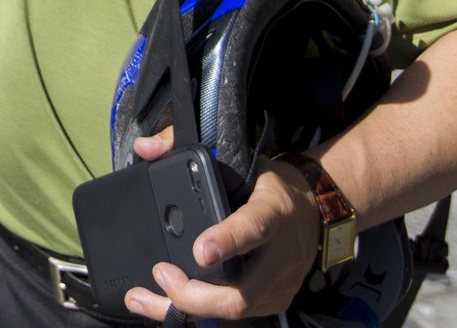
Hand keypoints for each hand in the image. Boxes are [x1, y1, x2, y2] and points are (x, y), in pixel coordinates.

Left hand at [122, 131, 319, 322]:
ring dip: (186, 309)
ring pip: (235, 311)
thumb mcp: (236, 154)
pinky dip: (198, 313)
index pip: (254, 228)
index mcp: (272, 211)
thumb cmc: (265, 182)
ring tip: (142, 299)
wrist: (314, 210)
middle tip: (159, 275)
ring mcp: (279, 284)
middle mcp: (280, 256)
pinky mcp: (274, 302)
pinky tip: (164, 304)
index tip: (199, 251)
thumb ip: (185, 145)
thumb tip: (146, 148)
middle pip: (242, 293)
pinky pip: (235, 315)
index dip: (227, 241)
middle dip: (195, 294)